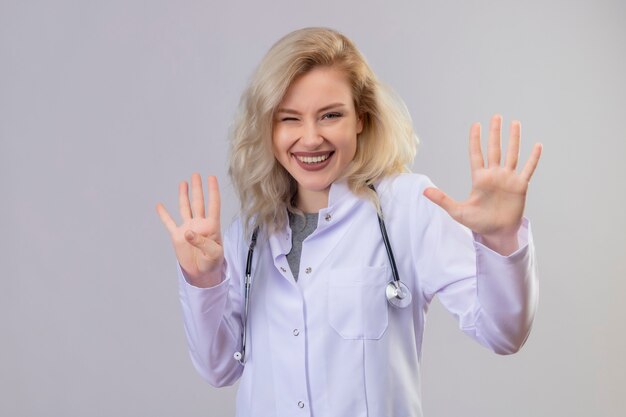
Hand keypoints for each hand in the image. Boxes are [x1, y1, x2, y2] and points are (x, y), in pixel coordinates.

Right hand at [156, 174, 223, 287]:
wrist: (202, 274)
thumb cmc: (212, 263)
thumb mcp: (213, 254)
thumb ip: (202, 242)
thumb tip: (188, 231)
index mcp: (212, 226)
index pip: (213, 205)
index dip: (213, 191)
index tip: (212, 178)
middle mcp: (200, 224)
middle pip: (198, 202)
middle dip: (198, 189)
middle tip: (196, 175)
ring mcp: (188, 228)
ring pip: (186, 208)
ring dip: (184, 196)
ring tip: (184, 183)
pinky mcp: (177, 237)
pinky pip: (169, 223)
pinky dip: (164, 215)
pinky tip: (159, 206)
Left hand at [423, 115, 541, 254]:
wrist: (496, 233)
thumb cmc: (477, 222)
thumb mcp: (457, 211)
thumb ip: (442, 199)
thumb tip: (424, 191)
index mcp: (479, 178)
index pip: (476, 154)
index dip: (476, 140)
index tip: (476, 124)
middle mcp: (494, 175)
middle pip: (494, 149)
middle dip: (495, 133)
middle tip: (496, 116)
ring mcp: (508, 179)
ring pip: (512, 154)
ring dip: (514, 139)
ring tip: (515, 123)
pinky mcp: (520, 186)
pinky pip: (528, 169)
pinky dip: (533, 158)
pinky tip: (537, 145)